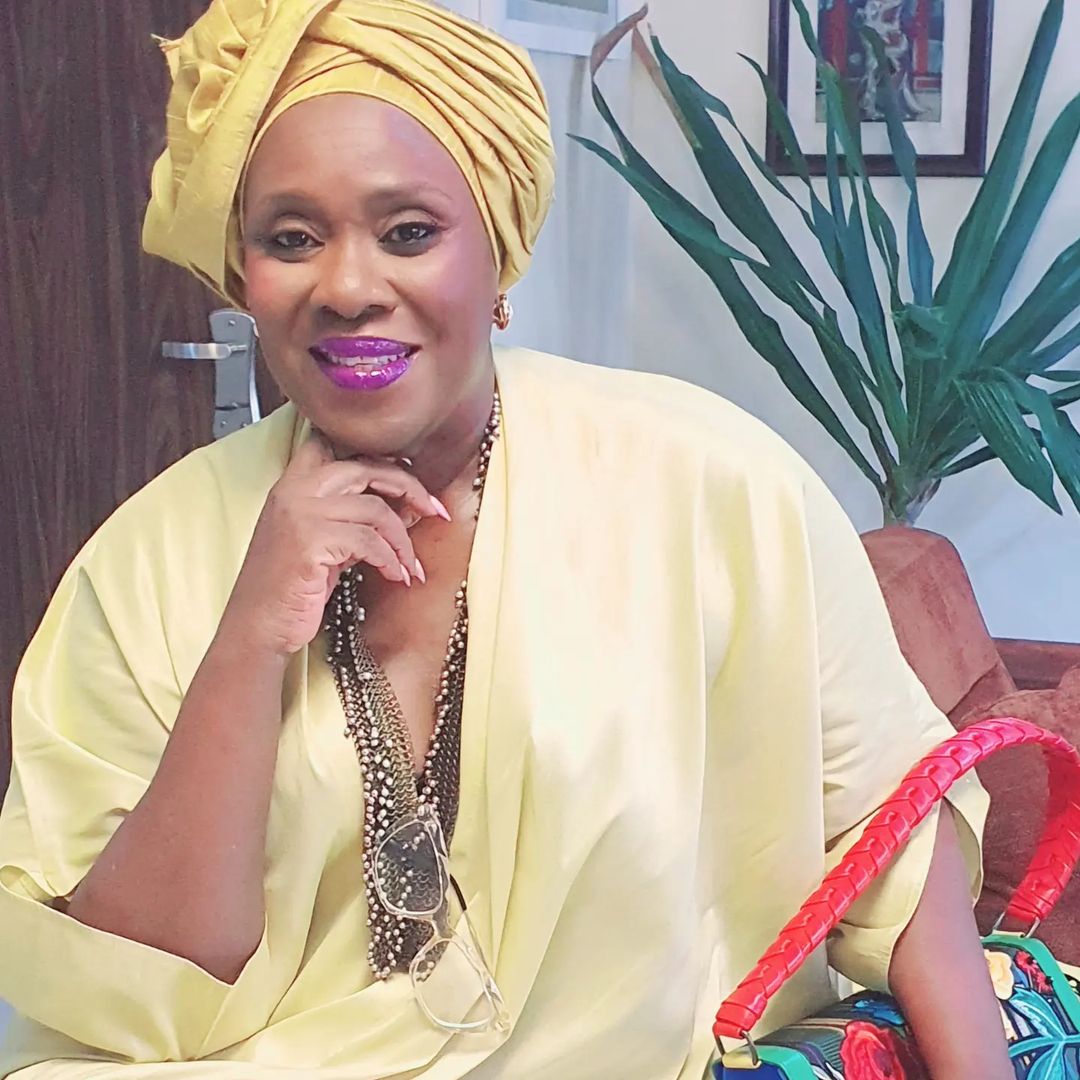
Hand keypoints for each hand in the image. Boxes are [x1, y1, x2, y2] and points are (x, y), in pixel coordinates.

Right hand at [223, 432, 448, 656]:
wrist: (257, 626)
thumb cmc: (291, 587)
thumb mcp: (325, 542)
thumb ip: (356, 519)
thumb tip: (409, 506)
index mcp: (293, 484)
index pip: (337, 445)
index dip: (377, 456)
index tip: (407, 473)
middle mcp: (294, 491)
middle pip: (366, 469)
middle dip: (409, 487)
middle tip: (434, 510)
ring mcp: (300, 513)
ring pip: (375, 510)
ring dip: (403, 541)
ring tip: (410, 566)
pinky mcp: (310, 541)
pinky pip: (369, 542)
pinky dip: (391, 560)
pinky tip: (396, 577)